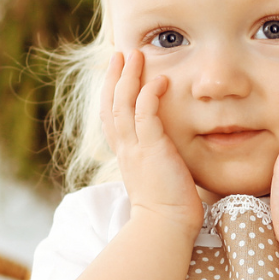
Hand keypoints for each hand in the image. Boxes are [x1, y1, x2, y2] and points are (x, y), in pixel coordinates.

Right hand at [103, 50, 201, 235]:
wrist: (165, 226)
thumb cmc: (167, 208)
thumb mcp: (157, 176)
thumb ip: (157, 158)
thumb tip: (167, 151)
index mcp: (125, 154)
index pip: (111, 117)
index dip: (110, 92)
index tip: (117, 73)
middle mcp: (125, 148)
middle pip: (110, 104)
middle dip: (115, 76)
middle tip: (121, 53)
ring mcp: (136, 148)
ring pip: (123, 104)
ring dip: (129, 77)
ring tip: (136, 55)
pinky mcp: (152, 149)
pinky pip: (145, 115)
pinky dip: (150, 95)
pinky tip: (159, 80)